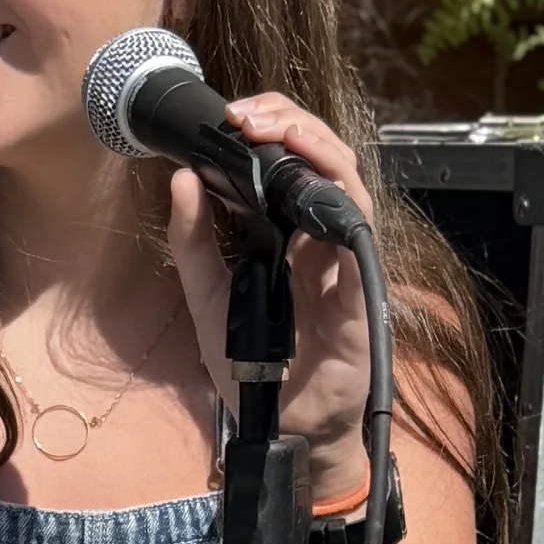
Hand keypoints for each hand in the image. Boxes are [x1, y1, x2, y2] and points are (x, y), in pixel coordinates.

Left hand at [163, 94, 376, 507]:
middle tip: (247, 112)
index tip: (229, 116)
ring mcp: (345, 261)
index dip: (267, 129)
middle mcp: (319, 240)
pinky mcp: (361, 289)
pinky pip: (360, 233)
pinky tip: (311, 178)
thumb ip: (194, 243)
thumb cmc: (254, 371)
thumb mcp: (207, 300)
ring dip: (314, 147)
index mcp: (286, 237)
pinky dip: (340, 200)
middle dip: (287, 122)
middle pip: (320, 159)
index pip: (288, 163)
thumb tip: (181, 178)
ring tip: (277, 129)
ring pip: (346, 181)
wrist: (283, 431)